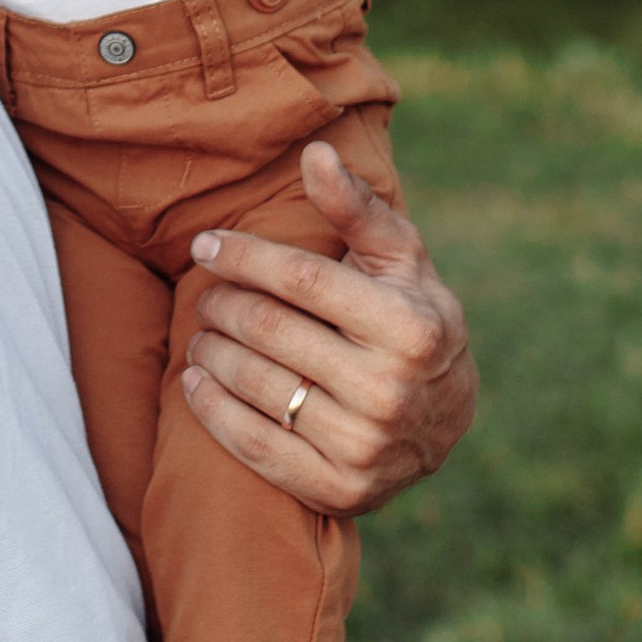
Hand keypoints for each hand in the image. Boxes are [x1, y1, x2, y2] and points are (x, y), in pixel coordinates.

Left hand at [180, 141, 477, 517]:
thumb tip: (314, 152)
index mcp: (409, 326)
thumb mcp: (400, 259)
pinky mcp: (340, 489)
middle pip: (270, 332)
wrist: (446, 420)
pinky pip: (256, 447)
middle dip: (223, 305)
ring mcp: (365, 446)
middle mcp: (390, 390)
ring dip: (210, 354)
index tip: (205, 245)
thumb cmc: (413, 317)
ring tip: (200, 335)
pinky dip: (213, 412)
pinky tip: (195, 384)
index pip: (301, 280)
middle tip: (204, 295)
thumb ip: (356, 207)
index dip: (244, 256)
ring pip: (256, 386)